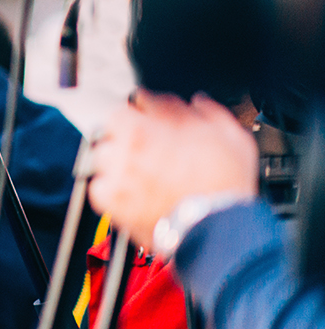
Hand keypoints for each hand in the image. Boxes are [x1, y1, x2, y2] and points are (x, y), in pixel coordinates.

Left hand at [86, 91, 257, 250]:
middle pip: (112, 128)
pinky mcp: (111, 201)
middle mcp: (127, 146)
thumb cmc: (225, 184)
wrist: (218, 227)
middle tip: (146, 146)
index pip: (134, 101)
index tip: (149, 115)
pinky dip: (110, 188)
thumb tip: (198, 103)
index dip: (144, 108)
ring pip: (102, 156)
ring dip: (116, 159)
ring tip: (138, 171)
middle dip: (126, 133)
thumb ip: (208, 113)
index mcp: (151, 125)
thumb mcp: (230, 135)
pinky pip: (99, 187)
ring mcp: (116, 173)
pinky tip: (130, 192)